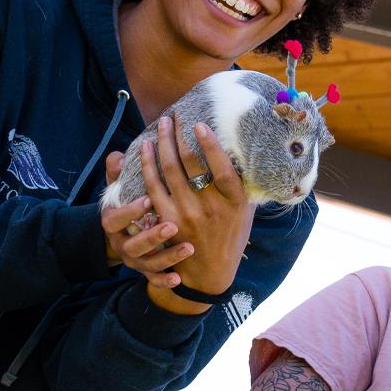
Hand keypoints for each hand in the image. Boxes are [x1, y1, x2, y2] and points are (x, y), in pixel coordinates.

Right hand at [101, 151, 193, 288]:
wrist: (122, 237)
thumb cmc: (127, 206)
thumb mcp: (119, 190)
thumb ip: (117, 173)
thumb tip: (118, 156)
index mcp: (113, 222)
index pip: (115, 219)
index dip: (129, 211)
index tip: (148, 200)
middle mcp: (123, 243)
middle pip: (133, 245)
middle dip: (152, 236)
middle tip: (172, 226)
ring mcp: (134, 260)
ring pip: (147, 264)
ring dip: (168, 257)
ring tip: (188, 248)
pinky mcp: (146, 271)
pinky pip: (154, 278)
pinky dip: (165, 280)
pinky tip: (179, 278)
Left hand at [141, 116, 254, 295]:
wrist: (210, 274)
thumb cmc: (230, 236)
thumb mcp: (245, 211)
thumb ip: (240, 184)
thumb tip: (237, 149)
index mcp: (234, 202)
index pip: (221, 167)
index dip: (209, 144)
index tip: (198, 124)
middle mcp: (210, 207)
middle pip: (190, 163)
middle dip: (178, 135)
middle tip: (174, 116)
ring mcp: (186, 214)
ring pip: (169, 171)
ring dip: (162, 144)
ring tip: (161, 126)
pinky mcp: (167, 221)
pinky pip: (153, 187)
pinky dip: (147, 165)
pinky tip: (145, 149)